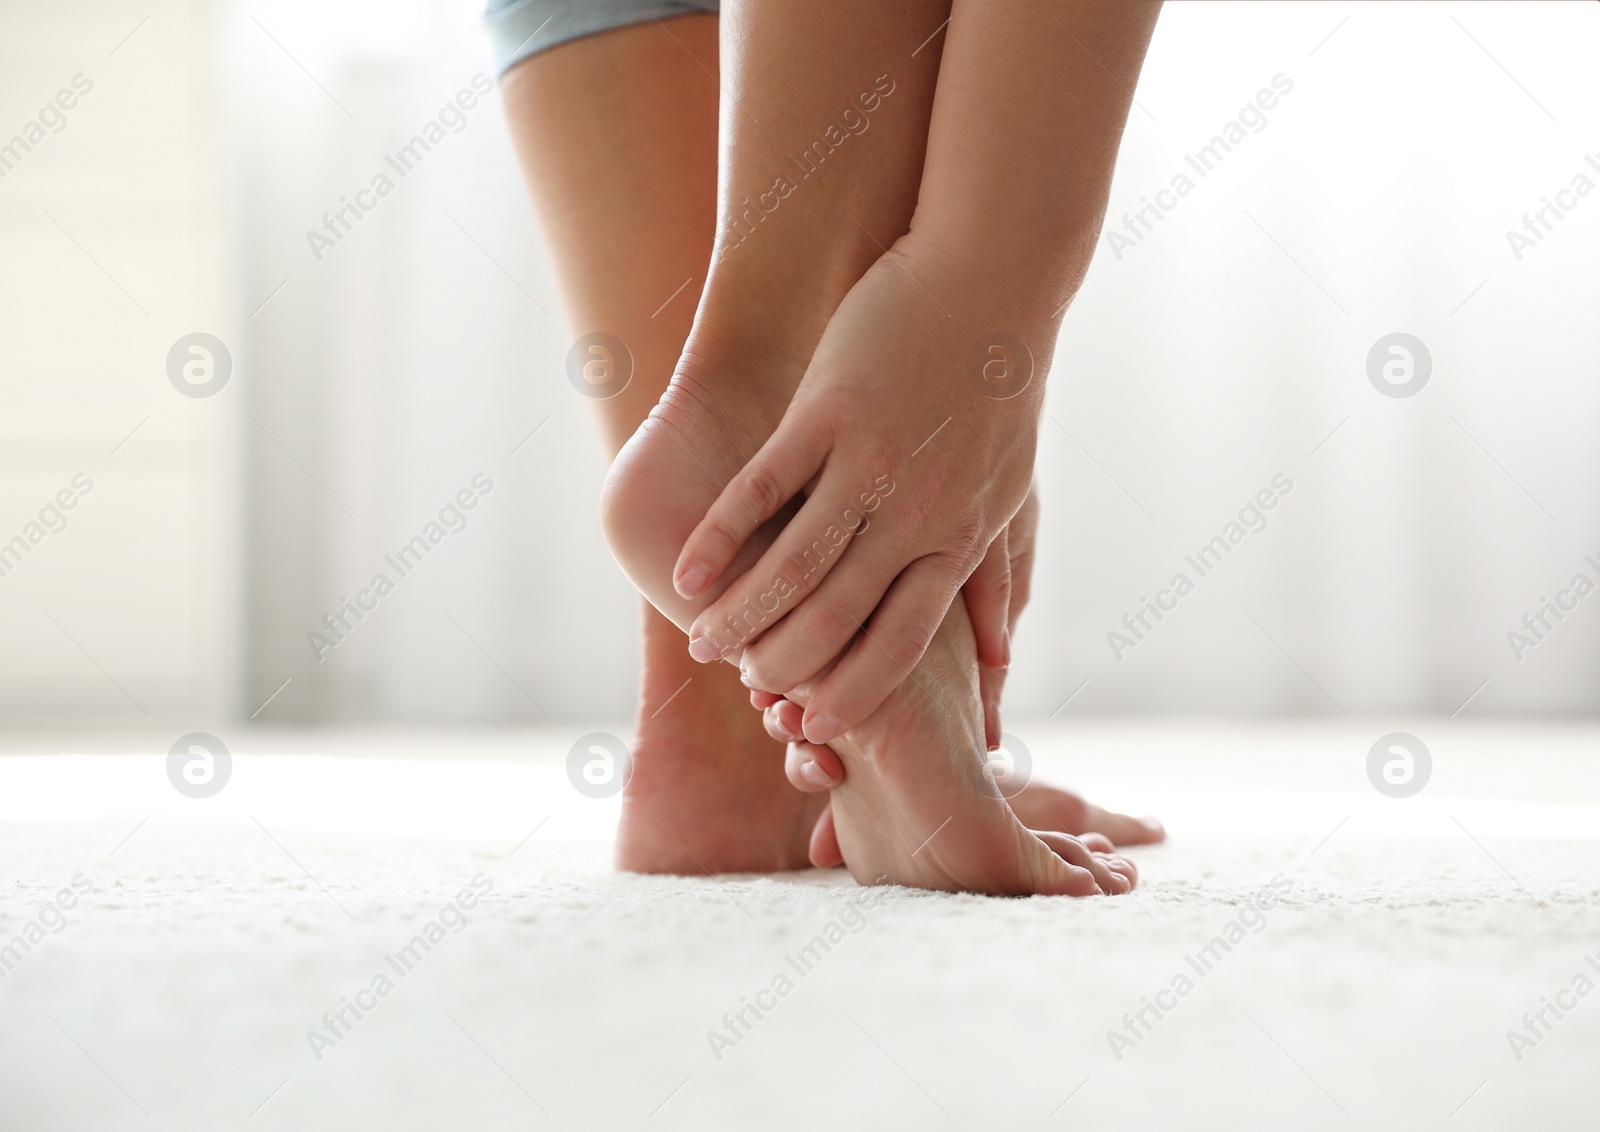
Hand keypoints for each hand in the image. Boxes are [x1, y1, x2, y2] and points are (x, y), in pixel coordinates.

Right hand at [672, 237, 1048, 743]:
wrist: (993, 274)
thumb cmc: (1000, 387)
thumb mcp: (1011, 490)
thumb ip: (997, 576)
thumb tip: (1002, 662)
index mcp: (959, 538)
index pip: (903, 640)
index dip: (856, 690)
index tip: (813, 726)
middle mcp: (916, 514)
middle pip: (840, 615)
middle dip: (788, 665)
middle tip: (746, 692)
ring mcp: (870, 462)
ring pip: (794, 564)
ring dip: (743, 614)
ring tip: (703, 646)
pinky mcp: (830, 410)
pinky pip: (762, 491)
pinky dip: (719, 539)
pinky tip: (686, 574)